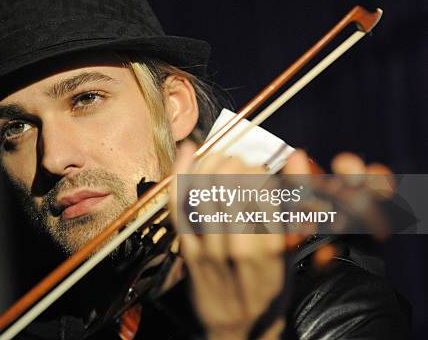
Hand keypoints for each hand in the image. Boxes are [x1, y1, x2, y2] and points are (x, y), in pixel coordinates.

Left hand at [169, 142, 310, 338]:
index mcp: (268, 246)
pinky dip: (181, 175)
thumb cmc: (269, 290)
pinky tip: (187, 155)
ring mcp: (207, 247)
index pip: (259, 188)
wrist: (240, 330)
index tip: (259, 169)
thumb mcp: (291, 251)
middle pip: (228, 184)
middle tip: (239, 161)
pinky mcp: (187, 249)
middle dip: (234, 161)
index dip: (258, 169)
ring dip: (210, 163)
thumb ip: (295, 205)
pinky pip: (180, 205)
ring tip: (219, 157)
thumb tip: (298, 156)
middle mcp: (236, 245)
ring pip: (202, 189)